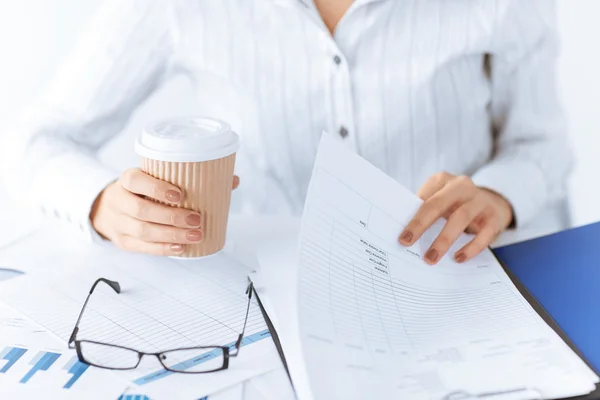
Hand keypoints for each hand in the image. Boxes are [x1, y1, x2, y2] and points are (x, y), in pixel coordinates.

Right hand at [91, 168, 239, 255]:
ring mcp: (118, 223)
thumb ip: (191, 178)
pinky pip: (142, 247)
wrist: (110, 208)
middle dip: (171, 217)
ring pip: (142, 231)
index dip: (156, 188)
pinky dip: (162, 249)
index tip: (180, 195)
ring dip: (171, 235)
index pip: (135, 180)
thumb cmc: (143, 191)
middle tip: (196, 219)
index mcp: (127, 180)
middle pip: (141, 210)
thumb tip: (232, 179)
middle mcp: (119, 200)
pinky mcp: (123, 241)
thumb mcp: (157, 179)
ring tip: (195, 236)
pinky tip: (180, 248)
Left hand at [398, 172, 512, 264]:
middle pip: (439, 204)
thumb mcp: (440, 200)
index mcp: (443, 180)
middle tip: (406, 242)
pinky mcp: (495, 217)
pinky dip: (471, 248)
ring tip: (431, 258)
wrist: (494, 202)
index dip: (411, 217)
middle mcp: (462, 186)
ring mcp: (480, 200)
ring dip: (443, 240)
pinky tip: (458, 258)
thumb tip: (405, 234)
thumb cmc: (456, 204)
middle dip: (421, 225)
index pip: (424, 198)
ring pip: (461, 218)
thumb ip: (424, 210)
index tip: (400, 236)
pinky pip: (484, 234)